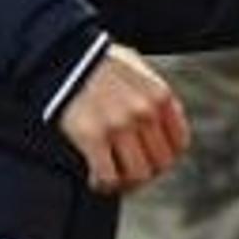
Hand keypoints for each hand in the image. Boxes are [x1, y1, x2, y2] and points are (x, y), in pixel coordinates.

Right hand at [58, 45, 189, 193]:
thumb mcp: (135, 68)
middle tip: (126, 173)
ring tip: (110, 178)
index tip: (149, 161)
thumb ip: (152, 94)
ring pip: (137, 175)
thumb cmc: (96, 62)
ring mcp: (120, 125)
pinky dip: (102, 184)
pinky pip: (107, 176)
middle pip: (159, 164)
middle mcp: (145, 111)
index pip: (178, 144)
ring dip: (124, 183)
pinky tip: (94, 179)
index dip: (165, 158)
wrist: (60, 54)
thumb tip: (163, 119)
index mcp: (160, 95)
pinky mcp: (93, 136)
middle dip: (144, 172)